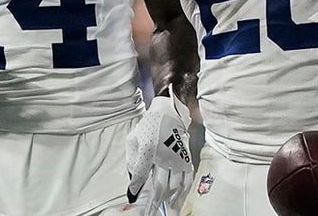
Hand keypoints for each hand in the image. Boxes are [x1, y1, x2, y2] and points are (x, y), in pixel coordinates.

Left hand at [125, 90, 193, 215]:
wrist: (169, 112)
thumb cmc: (149, 125)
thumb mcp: (133, 139)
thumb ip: (132, 159)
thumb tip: (133, 178)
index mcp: (147, 150)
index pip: (140, 175)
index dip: (135, 188)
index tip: (132, 198)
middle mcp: (163, 157)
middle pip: (159, 186)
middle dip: (153, 203)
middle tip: (149, 214)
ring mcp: (176, 159)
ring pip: (174, 186)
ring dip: (168, 200)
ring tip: (164, 210)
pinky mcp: (185, 158)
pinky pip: (186, 179)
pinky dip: (182, 192)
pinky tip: (177, 199)